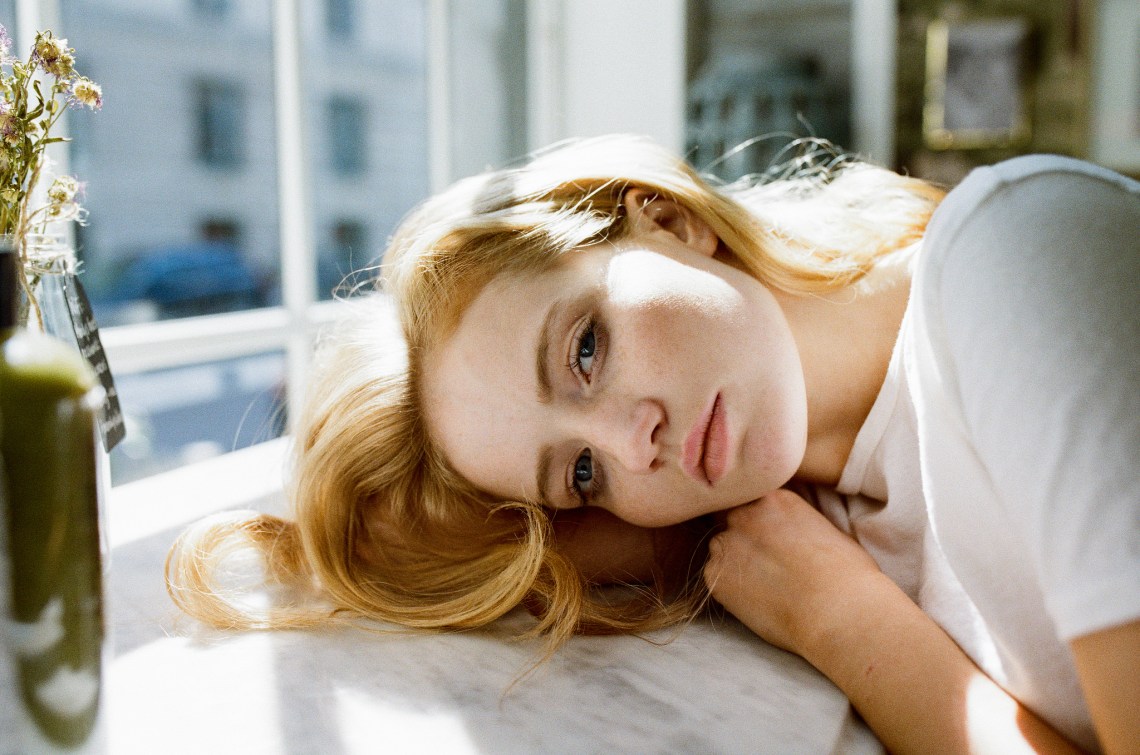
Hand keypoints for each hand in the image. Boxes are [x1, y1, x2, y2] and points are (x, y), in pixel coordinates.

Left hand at [703, 488, 882, 656]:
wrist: (839, 610)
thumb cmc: (848, 575)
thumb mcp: (827, 532)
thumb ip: (797, 526)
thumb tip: (793, 537)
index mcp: (774, 498)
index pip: (750, 503)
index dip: (756, 523)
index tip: (766, 540)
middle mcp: (744, 513)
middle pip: (729, 521)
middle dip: (741, 539)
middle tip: (763, 564)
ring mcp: (726, 543)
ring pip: (720, 549)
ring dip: (733, 563)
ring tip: (763, 586)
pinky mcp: (714, 575)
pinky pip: (714, 577)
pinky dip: (728, 588)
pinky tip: (756, 601)